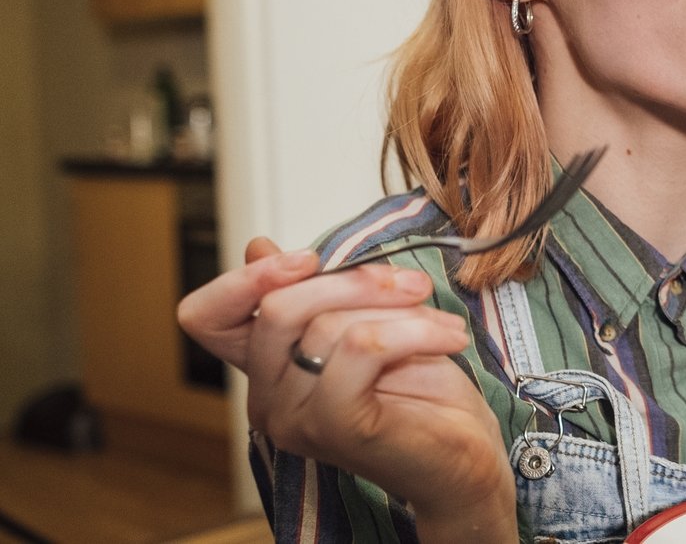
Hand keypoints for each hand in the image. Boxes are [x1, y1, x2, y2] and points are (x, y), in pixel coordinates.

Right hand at [177, 238, 518, 540]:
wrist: (464, 454)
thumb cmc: (420, 390)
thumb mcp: (365, 321)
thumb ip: (316, 291)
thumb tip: (258, 246)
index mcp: (268, 367)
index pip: (206, 318)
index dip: (243, 279)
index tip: (307, 258)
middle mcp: (269, 398)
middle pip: (278, 307)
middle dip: (354, 280)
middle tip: (414, 285)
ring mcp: (296, 418)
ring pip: (327, 325)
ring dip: (401, 310)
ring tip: (442, 324)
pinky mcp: (336, 426)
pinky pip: (362, 348)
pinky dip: (414, 331)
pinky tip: (449, 338)